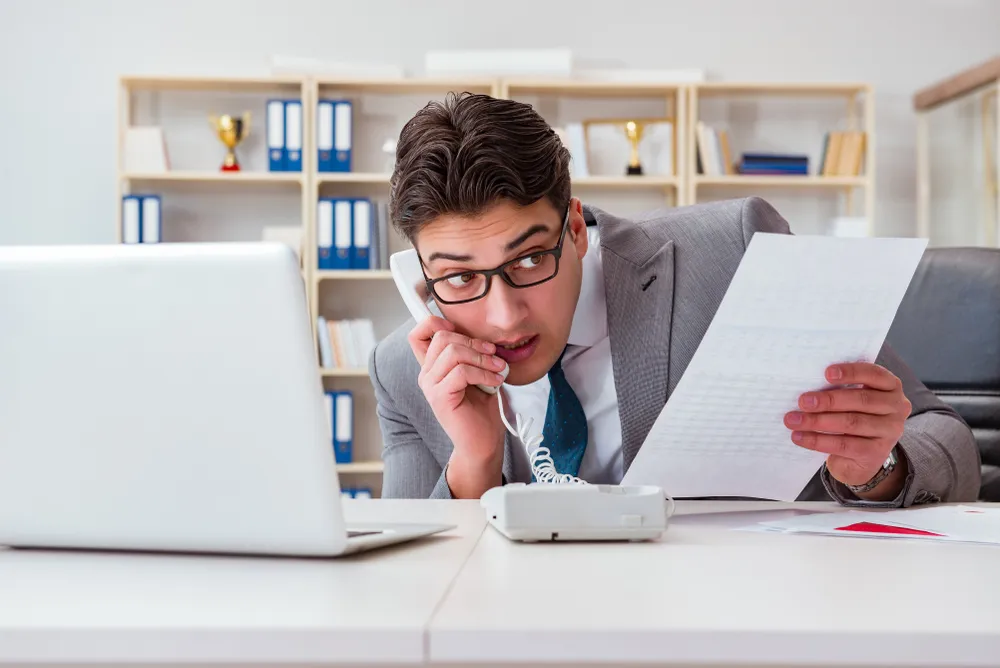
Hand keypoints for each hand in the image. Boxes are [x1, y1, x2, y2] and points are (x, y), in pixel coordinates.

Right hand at [408, 316, 507, 497]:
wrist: (483, 442)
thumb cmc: (482, 408)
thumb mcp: (478, 372)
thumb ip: (471, 353)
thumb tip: (482, 334)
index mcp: (433, 366)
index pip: (418, 333)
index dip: (436, 323)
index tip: (463, 332)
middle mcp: (426, 374)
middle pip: (442, 337)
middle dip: (473, 342)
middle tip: (493, 354)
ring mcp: (430, 386)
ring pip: (453, 353)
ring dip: (482, 358)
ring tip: (498, 368)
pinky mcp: (439, 397)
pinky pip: (461, 372)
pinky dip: (483, 372)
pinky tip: (496, 380)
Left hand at [784, 362, 910, 498]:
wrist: (860, 458)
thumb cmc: (852, 417)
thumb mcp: (852, 401)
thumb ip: (840, 389)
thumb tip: (806, 382)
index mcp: (891, 387)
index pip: (874, 374)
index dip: (851, 372)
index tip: (826, 373)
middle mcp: (897, 407)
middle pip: (860, 400)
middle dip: (828, 400)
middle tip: (802, 401)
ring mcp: (890, 431)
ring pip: (851, 423)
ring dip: (817, 421)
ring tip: (793, 420)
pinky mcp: (877, 453)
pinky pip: (844, 445)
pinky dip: (818, 440)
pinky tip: (799, 437)